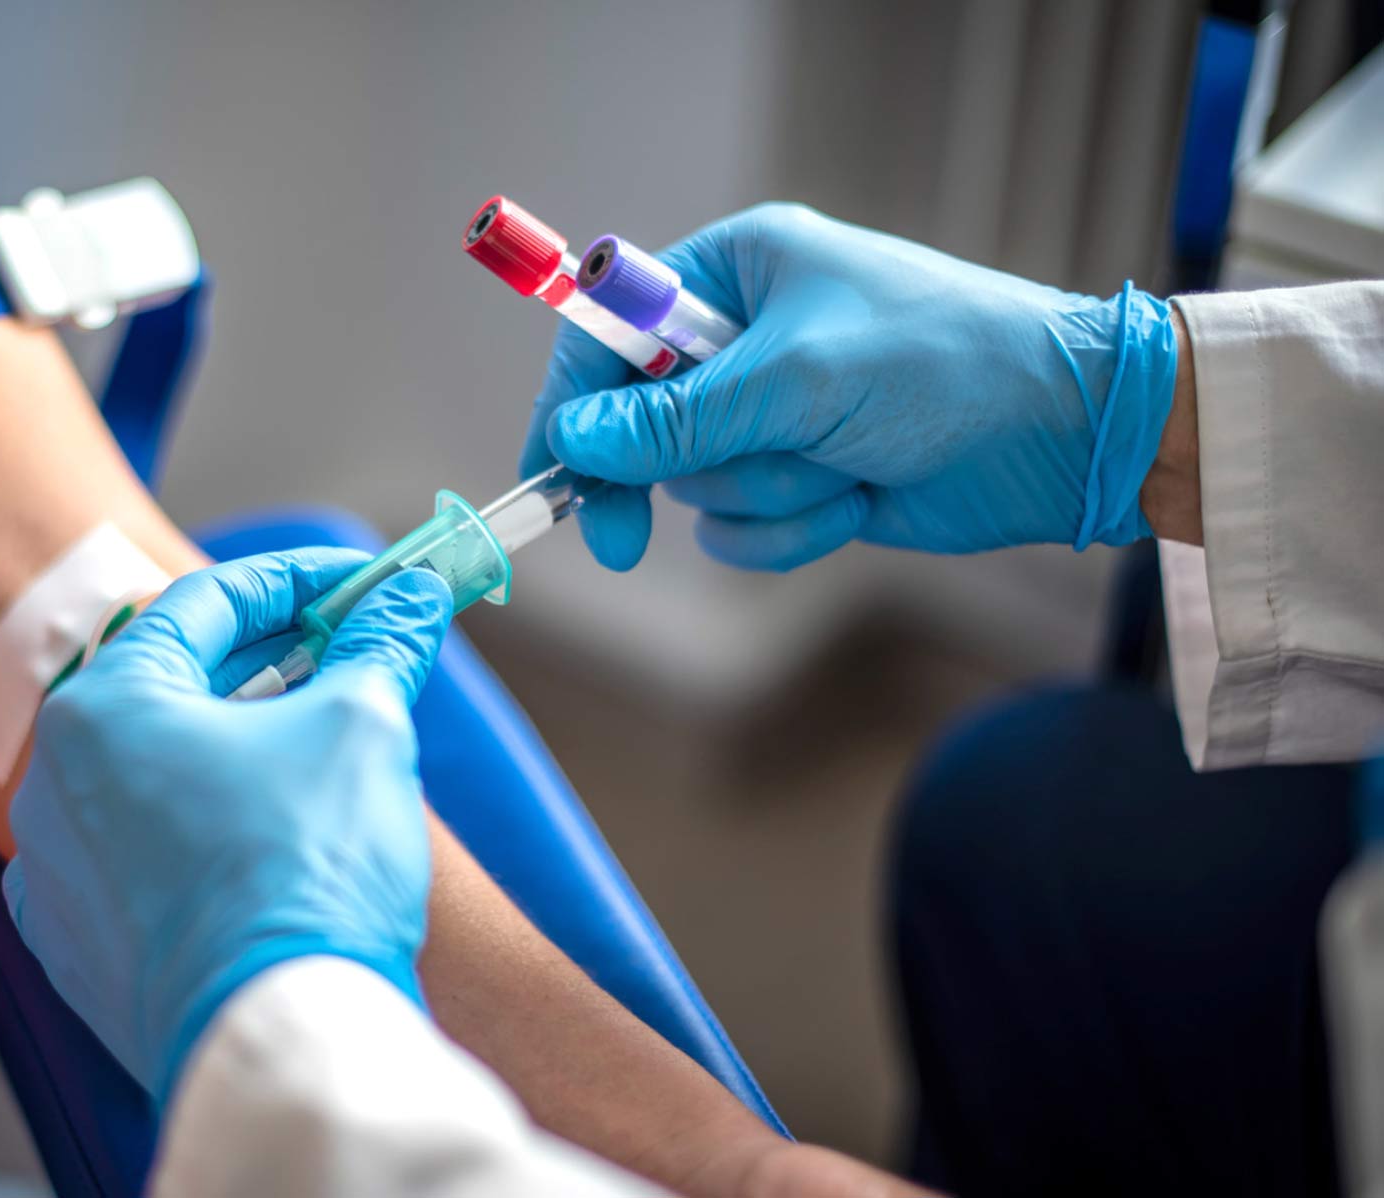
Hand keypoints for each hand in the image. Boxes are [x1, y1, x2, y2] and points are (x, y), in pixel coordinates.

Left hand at [2, 548, 453, 1100]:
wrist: (279, 1035)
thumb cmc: (304, 872)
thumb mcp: (360, 726)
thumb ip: (378, 646)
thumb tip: (412, 599)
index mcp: (102, 708)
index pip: (204, 605)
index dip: (297, 582)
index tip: (361, 584)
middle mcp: (51, 784)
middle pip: (170, 687)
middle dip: (268, 663)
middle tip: (347, 653)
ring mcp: (52, 873)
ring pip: (148, 775)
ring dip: (229, 749)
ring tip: (312, 748)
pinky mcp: (74, 948)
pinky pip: (133, 860)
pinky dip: (195, 832)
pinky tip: (259, 842)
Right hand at [523, 202, 1179, 570]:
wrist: (1069, 432)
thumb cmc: (944, 365)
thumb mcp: (798, 380)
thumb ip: (677, 416)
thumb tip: (574, 438)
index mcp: (739, 271)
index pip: (612, 332)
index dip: (573, 404)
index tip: (552, 475)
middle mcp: (747, 339)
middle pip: (642, 424)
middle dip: (677, 471)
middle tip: (621, 541)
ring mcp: (777, 414)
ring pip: (699, 486)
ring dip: (766, 494)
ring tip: (844, 465)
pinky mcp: (806, 477)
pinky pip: (746, 529)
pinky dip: (793, 529)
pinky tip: (859, 500)